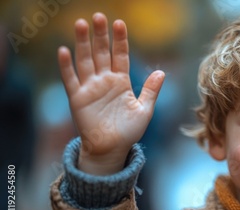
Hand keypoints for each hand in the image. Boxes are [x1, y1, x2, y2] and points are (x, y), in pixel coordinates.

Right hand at [58, 13, 164, 173]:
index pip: (120, 56)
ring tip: (81, 24)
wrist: (112, 149)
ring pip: (85, 61)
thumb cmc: (129, 131)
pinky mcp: (78, 98)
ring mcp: (90, 88)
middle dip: (100, 35)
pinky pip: (71, 79)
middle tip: (98, 16)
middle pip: (101, 53)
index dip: (120, 40)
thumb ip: (150, 90)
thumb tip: (161, 72)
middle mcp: (104, 81)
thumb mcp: (145, 110)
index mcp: (121, 82)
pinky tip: (64, 50)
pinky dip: (67, 66)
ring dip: (82, 43)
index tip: (119, 23)